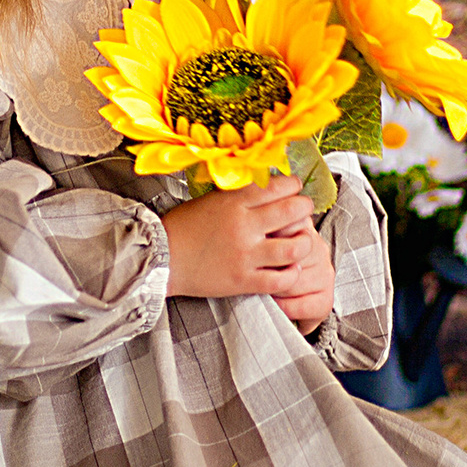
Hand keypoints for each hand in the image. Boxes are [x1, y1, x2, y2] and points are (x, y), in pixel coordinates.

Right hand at [165, 178, 326, 329]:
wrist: (161, 259)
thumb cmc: (184, 228)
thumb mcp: (211, 201)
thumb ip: (240, 196)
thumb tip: (269, 188)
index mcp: (233, 202)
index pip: (277, 186)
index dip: (294, 185)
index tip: (295, 188)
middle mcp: (243, 226)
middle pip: (293, 211)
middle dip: (305, 209)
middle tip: (304, 211)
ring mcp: (245, 254)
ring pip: (295, 247)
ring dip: (304, 243)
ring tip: (300, 242)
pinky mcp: (243, 280)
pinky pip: (282, 279)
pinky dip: (291, 273)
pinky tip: (288, 268)